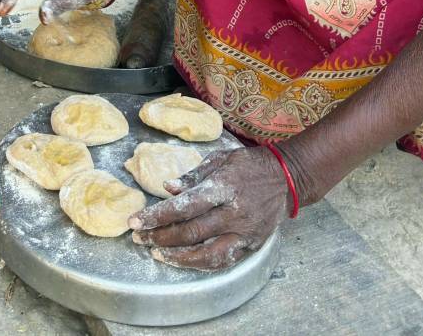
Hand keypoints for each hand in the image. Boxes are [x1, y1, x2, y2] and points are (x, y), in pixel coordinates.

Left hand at [128, 146, 288, 269]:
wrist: (287, 178)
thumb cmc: (249, 164)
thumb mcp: (220, 159)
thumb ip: (193, 176)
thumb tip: (167, 187)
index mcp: (223, 187)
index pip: (183, 206)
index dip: (156, 216)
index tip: (135, 221)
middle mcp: (233, 213)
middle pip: (190, 232)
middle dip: (160, 237)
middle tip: (139, 237)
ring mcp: (244, 232)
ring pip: (206, 254)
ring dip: (177, 256)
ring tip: (157, 253)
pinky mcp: (252, 244)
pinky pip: (223, 260)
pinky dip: (200, 264)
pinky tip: (183, 261)